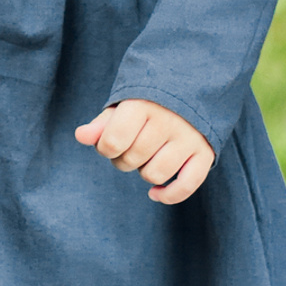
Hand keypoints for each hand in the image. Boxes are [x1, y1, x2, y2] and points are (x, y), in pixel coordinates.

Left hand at [75, 100, 215, 204]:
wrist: (190, 88)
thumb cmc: (147, 103)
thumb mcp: (122, 108)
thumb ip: (101, 124)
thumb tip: (81, 136)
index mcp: (144, 105)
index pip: (113, 141)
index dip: (106, 148)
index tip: (111, 142)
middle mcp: (168, 121)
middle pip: (133, 159)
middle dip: (124, 160)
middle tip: (130, 148)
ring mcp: (189, 138)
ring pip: (156, 174)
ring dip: (145, 173)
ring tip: (147, 158)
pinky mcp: (205, 153)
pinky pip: (186, 186)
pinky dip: (169, 196)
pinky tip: (155, 193)